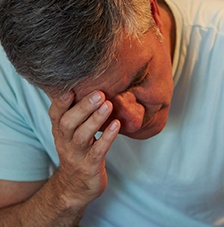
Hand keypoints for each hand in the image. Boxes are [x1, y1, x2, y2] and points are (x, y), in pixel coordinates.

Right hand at [48, 90, 119, 208]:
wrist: (75, 186)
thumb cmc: (77, 151)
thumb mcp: (70, 134)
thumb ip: (76, 114)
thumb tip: (91, 88)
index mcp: (60, 131)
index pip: (55, 114)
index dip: (61, 101)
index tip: (72, 87)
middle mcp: (64, 142)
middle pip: (68, 122)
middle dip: (83, 107)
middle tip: (99, 94)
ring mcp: (76, 155)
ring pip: (82, 136)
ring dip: (95, 119)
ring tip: (108, 105)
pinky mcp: (89, 166)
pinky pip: (98, 151)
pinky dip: (107, 137)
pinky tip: (116, 124)